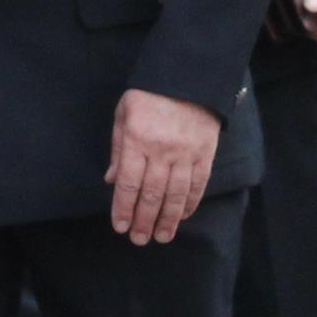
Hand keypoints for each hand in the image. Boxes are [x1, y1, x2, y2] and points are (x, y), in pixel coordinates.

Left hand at [107, 90, 220, 244]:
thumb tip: (112, 181)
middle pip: (151, 194)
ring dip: (167, 220)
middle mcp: (161, 150)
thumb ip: (118, 149)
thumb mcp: (124, 114)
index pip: (128, 183)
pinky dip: (190, 204)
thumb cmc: (149, 95)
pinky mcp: (205, 154)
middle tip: (139, 239)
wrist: (189, 76)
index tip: (120, 227)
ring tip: (161, 237)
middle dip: (144, 221)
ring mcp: (185, 153)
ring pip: (175, 195)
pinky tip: (182, 217)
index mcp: (136, 139)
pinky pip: (198, 185)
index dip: (123, 208)